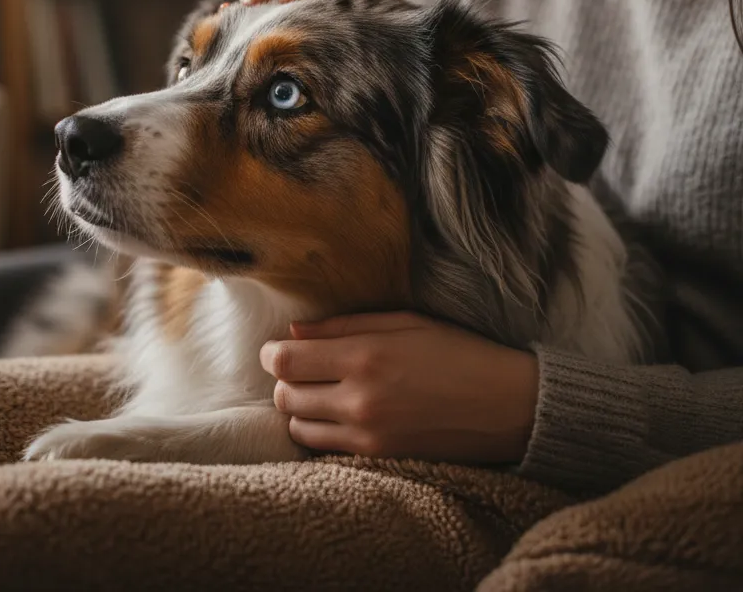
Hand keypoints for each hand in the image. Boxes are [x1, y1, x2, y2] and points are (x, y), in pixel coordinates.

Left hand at [259, 311, 538, 464]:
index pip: (286, 361)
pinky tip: (335, 416)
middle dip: (285, 380)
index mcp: (365, 357)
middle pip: (284, 395)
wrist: (509, 405)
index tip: (277, 348)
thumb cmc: (459, 352)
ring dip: (299, 407)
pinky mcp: (379, 458)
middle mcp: (360, 399)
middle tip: (302, 369)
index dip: (271, 353)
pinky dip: (319, 431)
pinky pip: (324, 448)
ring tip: (320, 393)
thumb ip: (343, 327)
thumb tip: (293, 332)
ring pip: (298, 426)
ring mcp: (368, 435)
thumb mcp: (403, 322)